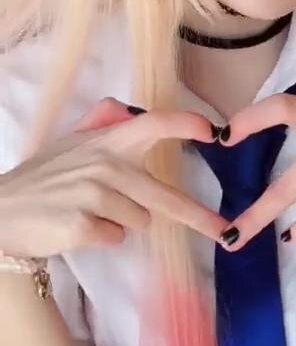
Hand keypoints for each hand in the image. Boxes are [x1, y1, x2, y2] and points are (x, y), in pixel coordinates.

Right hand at [0, 98, 230, 259]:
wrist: (3, 212)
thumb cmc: (42, 179)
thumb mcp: (68, 143)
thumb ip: (98, 124)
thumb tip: (121, 107)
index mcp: (106, 141)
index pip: (154, 123)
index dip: (186, 125)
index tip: (214, 133)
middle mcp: (106, 163)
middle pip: (165, 196)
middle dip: (199, 217)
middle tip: (224, 232)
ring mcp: (95, 194)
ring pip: (139, 220)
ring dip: (121, 222)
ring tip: (88, 212)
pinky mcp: (85, 224)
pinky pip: (116, 238)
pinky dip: (102, 237)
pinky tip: (77, 227)